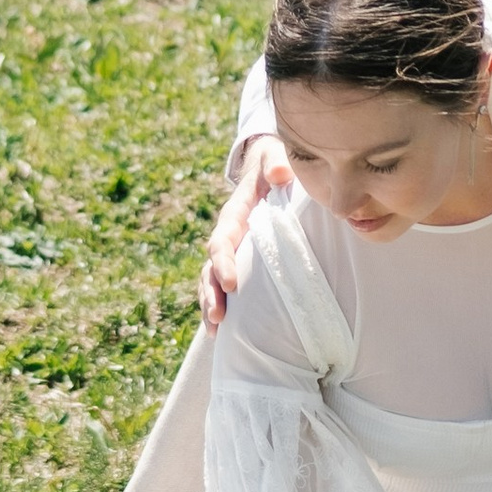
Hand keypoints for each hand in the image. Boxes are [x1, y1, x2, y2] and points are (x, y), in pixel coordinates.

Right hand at [198, 135, 290, 329]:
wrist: (268, 168)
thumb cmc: (275, 164)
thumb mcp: (275, 157)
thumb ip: (277, 162)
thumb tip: (281, 174)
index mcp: (235, 214)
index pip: (223, 240)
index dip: (223, 261)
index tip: (230, 283)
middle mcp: (228, 235)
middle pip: (211, 267)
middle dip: (211, 292)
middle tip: (218, 317)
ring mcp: (232, 251)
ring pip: (211, 281)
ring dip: (210, 304)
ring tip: (214, 330)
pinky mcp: (240, 262)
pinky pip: (223, 286)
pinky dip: (219, 306)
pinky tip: (222, 334)